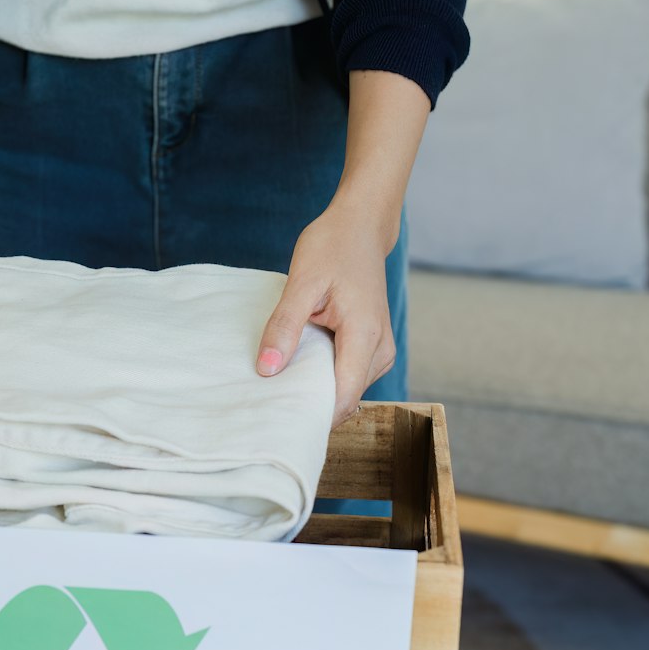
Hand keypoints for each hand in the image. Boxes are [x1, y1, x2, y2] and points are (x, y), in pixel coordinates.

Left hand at [257, 202, 396, 423]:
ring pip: (346, 390)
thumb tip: (267, 369)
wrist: (361, 227)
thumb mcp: (301, 282)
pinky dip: (323, 375)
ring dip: (315, 390)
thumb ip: (284, 326)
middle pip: (344, 399)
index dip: (312, 416)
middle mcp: (381, 350)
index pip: (343, 398)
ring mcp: (381, 351)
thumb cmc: (333, 247)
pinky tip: (298, 365)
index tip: (277, 422)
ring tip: (280, 381)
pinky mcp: (374, 348)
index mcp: (365, 336)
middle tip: (268, 403)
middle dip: (308, 404)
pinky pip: (347, 375)